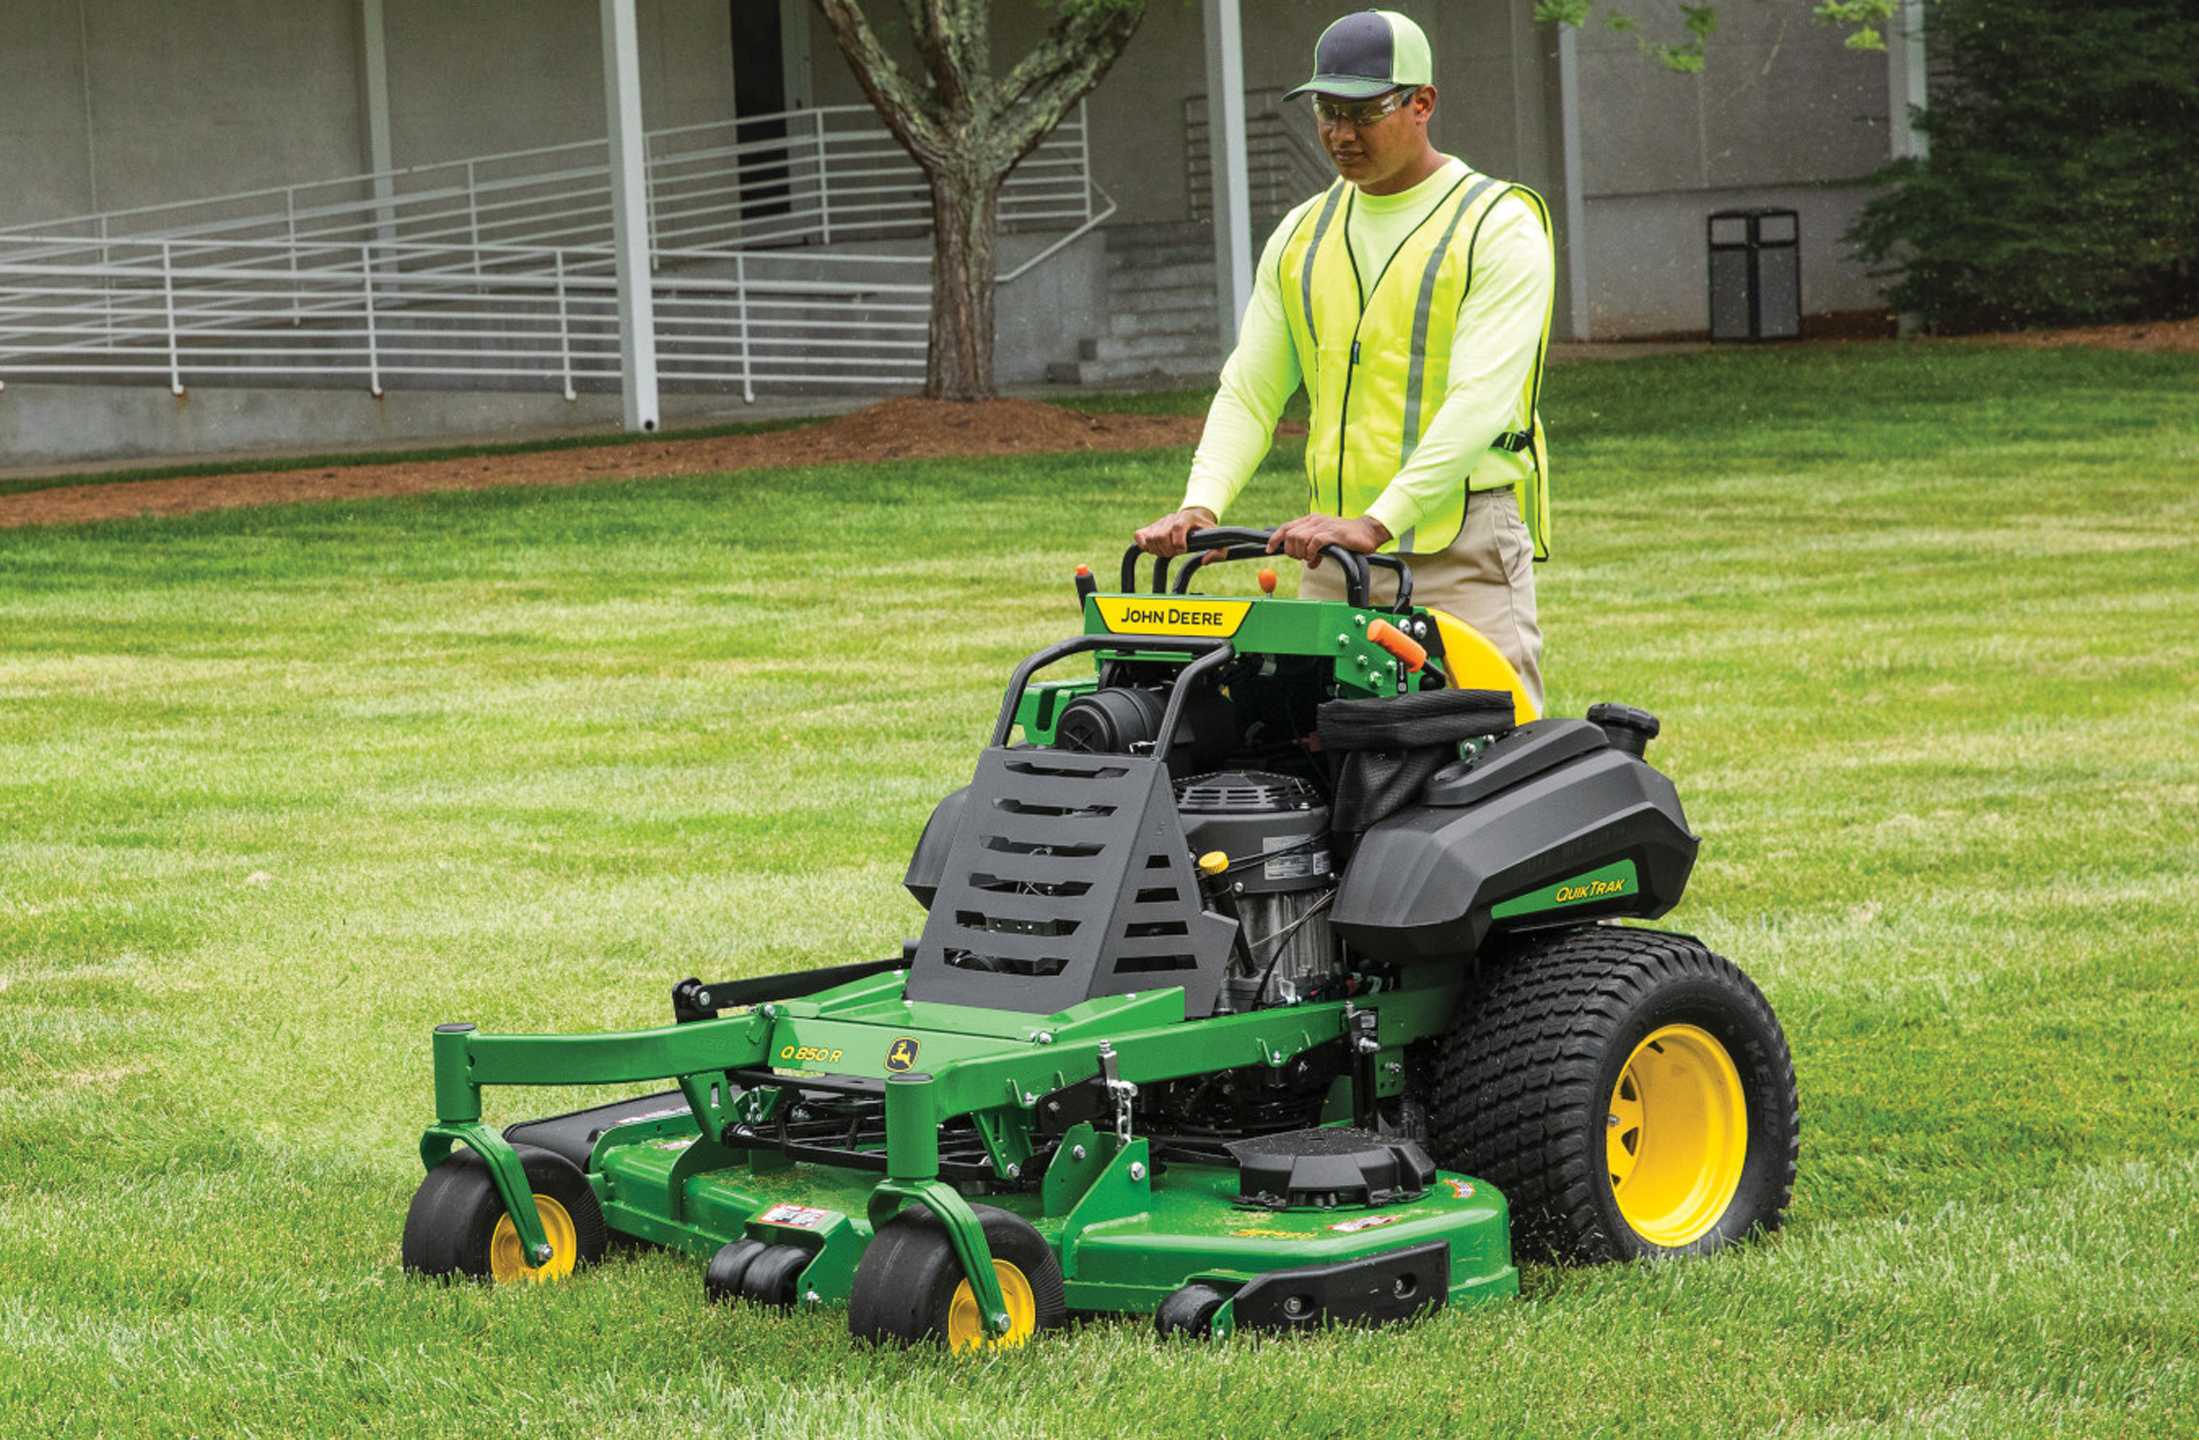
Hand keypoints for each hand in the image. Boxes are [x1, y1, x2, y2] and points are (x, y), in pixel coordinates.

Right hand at [1133, 506, 1217, 557]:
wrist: (1195, 517)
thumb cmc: (1206, 530)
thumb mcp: (1217, 539)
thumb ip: (1219, 552)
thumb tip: (1205, 561)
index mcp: (1187, 518)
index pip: (1177, 527)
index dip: (1178, 542)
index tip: (1182, 550)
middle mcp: (1172, 518)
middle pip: (1161, 535)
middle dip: (1167, 549)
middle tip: (1174, 552)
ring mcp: (1160, 522)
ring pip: (1151, 538)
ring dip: (1158, 550)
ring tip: (1167, 551)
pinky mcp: (1151, 527)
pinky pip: (1139, 535)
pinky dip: (1142, 544)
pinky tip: (1152, 548)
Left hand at [1265, 513, 1390, 567]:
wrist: (1367, 532)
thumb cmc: (1346, 538)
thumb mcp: (1326, 542)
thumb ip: (1314, 549)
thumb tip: (1309, 563)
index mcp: (1311, 520)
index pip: (1286, 527)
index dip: (1275, 539)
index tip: (1269, 549)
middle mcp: (1315, 521)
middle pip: (1290, 535)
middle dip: (1291, 550)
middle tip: (1300, 558)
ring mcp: (1324, 526)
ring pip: (1299, 538)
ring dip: (1300, 552)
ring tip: (1309, 558)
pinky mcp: (1333, 534)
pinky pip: (1314, 543)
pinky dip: (1311, 553)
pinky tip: (1316, 558)